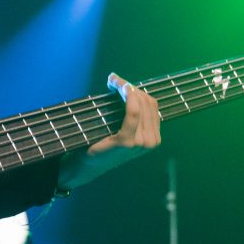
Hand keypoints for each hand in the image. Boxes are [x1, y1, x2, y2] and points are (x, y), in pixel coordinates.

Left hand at [57, 72, 160, 189]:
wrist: (89, 164)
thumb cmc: (103, 143)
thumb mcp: (123, 128)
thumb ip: (132, 113)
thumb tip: (128, 85)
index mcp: (154, 137)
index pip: (152, 105)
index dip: (137, 89)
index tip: (120, 81)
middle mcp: (152, 141)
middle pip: (146, 102)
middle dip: (130, 87)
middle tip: (114, 79)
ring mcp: (142, 143)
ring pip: (140, 105)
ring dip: (125, 89)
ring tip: (113, 82)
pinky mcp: (128, 142)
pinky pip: (132, 114)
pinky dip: (128, 99)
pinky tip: (121, 89)